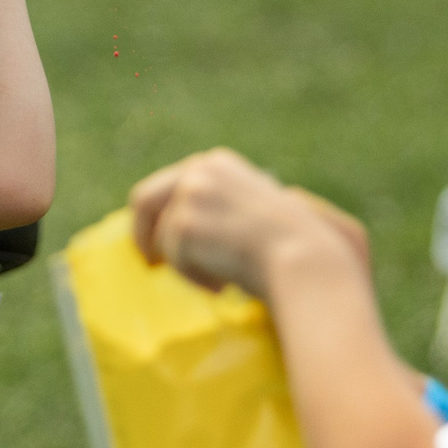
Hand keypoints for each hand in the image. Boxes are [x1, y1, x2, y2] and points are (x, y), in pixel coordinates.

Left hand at [127, 147, 366, 300]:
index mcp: (218, 163)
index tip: (164, 240)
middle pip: (144, 200)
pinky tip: (225, 284)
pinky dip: (196, 279)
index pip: (172, 184)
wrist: (304, 258)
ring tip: (222, 281)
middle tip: (151, 263)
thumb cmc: (295, 244)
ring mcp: (190, 195)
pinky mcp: (184, 225)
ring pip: (163, 239)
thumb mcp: (261, 208)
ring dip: (186, 266)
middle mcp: (199, 169)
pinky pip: (174, 261)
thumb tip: (198, 220)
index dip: (164, 215)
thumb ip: (230, 204)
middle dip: (143, 233)